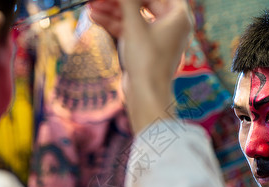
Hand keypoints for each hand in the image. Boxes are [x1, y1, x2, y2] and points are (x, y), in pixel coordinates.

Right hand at [90, 0, 192, 133]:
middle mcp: (170, 25)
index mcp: (178, 16)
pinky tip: (95, 17)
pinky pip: (129, 29)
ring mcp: (157, 37)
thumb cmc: (147, 61)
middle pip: (142, 2)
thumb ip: (127, 0)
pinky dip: (114, 24)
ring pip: (133, 16)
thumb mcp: (135, 25)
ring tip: (90, 6)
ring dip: (112, 11)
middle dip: (118, 1)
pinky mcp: (145, 48)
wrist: (146, 95)